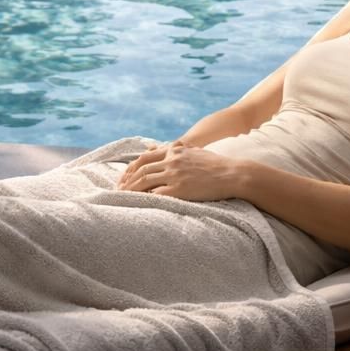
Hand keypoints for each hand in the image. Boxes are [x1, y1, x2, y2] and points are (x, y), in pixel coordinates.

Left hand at [114, 140, 245, 201]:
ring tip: (122, 198)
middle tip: (117, 189)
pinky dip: (145, 198)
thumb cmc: (215, 164)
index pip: (144, 158)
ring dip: (131, 190)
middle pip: (141, 170)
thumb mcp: (193, 151)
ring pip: (145, 181)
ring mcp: (175, 175)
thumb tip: (164, 146)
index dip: (131, 168)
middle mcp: (172, 161)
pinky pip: (157, 194)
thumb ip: (177, 149)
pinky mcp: (180, 189)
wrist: (232, 173)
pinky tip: (139, 203)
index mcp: (174, 151)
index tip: (123, 177)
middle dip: (127, 180)